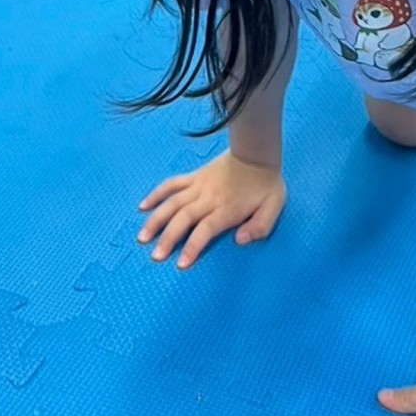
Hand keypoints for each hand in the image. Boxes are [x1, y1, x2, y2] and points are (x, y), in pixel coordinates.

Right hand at [136, 150, 285, 268]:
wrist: (256, 152)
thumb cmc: (266, 184)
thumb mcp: (274, 206)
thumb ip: (259, 226)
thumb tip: (240, 240)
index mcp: (226, 208)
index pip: (205, 229)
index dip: (192, 246)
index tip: (181, 263)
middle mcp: (208, 198)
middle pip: (183, 218)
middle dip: (168, 238)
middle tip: (155, 256)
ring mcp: (198, 186)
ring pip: (172, 203)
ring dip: (156, 219)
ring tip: (142, 237)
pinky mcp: (194, 176)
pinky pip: (172, 184)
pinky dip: (156, 194)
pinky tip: (143, 206)